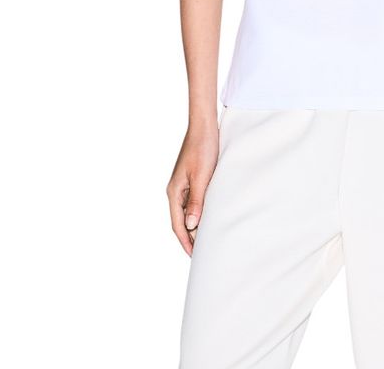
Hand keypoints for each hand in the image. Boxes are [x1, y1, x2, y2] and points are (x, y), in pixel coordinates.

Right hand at [166, 118, 219, 256]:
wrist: (204, 126)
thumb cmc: (203, 149)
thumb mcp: (201, 176)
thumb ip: (196, 201)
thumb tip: (191, 226)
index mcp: (174, 192)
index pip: (178, 224)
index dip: (186, 241)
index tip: (195, 257)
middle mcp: (176, 190)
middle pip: (181, 221)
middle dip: (190, 237)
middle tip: (203, 254)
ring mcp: (183, 185)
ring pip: (188, 212)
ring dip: (195, 225)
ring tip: (208, 240)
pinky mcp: (191, 179)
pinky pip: (193, 202)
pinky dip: (200, 213)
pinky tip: (210, 218)